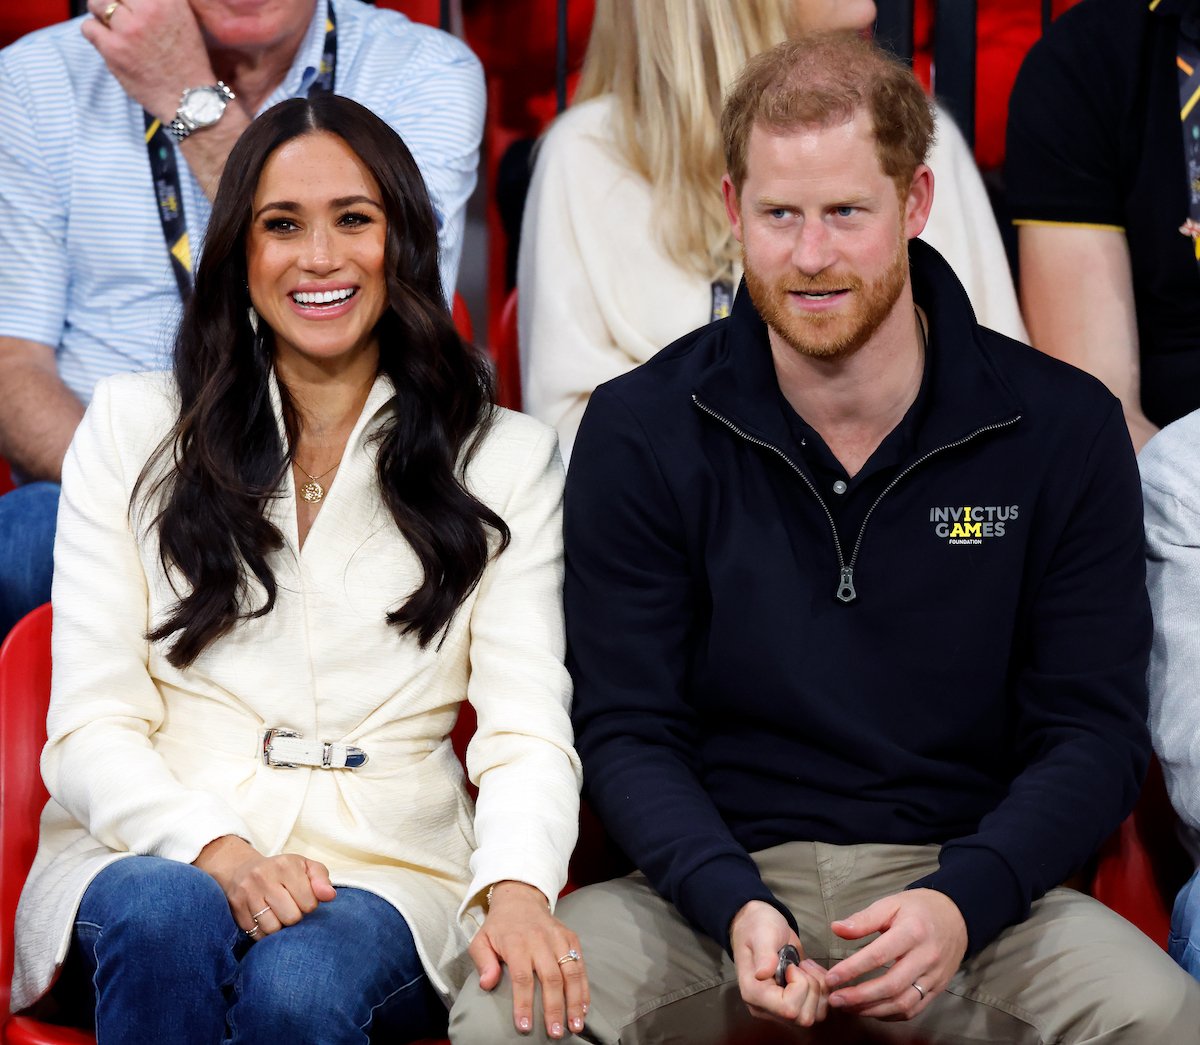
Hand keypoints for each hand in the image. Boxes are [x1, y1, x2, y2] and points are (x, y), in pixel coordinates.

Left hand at [80, 0, 215, 119]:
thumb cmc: (187, 61)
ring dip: (101, 13)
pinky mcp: (114, 49)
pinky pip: (88, 27)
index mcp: (168, 0)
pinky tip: (110, 43)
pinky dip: (95, 33)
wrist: (192, 101)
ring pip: (96, 3)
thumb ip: (160, 3)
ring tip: (115, 29)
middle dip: (113, 0)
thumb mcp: (183, 20)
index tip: (128, 4)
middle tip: (121, 15)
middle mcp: (149, 9)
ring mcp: (129, 29)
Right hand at [193, 835, 336, 939]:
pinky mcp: (236, 909)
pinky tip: (265, 919)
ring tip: (278, 914)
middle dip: (295, 917)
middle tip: (291, 908)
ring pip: (273, 928)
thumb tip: (330, 896)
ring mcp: (247, 893)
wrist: (242, 870)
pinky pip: (256, 934)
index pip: (309, 902)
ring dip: (279, 927)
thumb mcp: (305, 867)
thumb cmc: (282, 871)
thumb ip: (321, 880)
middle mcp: (264, 877)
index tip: (304, 899)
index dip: (310, 905)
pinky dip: (264, 933)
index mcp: (285, 865)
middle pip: (291, 917)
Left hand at [469, 881, 587, 1038]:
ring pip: (571, 972)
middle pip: (551, 977)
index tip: (525, 1026)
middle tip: (555, 1034)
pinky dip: (584, 987)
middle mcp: (541, 940)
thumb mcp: (481, 940)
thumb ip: (483, 962)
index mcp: (517, 943)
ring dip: (575, 1001)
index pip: (522, 977)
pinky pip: (581, 964)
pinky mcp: (571, 937)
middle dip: (554, 1008)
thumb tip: (487, 984)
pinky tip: (583, 1007)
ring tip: (575, 1026)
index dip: (524, 1003)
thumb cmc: (499, 927)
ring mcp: (559, 938)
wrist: (520, 899)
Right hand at [729, 900, 827, 1027]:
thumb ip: (764, 954)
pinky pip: (819, 1009)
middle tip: (800, 965)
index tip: (792, 965)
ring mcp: (780, 1009)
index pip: (788, 1009)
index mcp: (754, 994)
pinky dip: (823, 989)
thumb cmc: (758, 927)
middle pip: (804, 1017)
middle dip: (811, 987)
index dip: (800, 986)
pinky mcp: (793, 1005)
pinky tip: (811, 972)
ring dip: (819, 988)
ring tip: (805, 967)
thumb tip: (762, 974)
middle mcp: (766, 1008)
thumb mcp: (762, 935)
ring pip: (815, 1016)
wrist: (759, 925)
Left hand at [824, 888, 966, 1020]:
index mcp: (912, 932)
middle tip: (836, 999)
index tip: (832, 978)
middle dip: (860, 996)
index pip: (879, 955)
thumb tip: (836, 929)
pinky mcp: (938, 988)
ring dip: (873, 1010)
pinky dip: (891, 1014)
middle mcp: (925, 958)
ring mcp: (934, 976)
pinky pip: (914, 1009)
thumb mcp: (891, 904)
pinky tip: (871, 1010)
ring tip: (849, 1007)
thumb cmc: (918, 909)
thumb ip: (864, 919)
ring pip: (903, 1003)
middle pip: (891, 985)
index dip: (853, 969)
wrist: (956, 917)